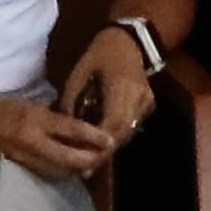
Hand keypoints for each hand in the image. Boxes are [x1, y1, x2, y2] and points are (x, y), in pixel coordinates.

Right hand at [0, 77, 121, 181]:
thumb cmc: (3, 107)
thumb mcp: (32, 104)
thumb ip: (54, 117)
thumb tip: (80, 128)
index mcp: (37, 119)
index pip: (72, 130)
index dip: (94, 137)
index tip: (111, 141)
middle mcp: (33, 141)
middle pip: (69, 158)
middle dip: (91, 160)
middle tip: (105, 156)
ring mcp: (26, 157)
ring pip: (60, 171)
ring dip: (79, 169)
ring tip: (93, 163)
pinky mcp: (22, 166)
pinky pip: (48, 173)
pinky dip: (64, 172)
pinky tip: (72, 169)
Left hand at [58, 23, 157, 151]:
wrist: (128, 41)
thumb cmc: (99, 54)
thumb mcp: (78, 73)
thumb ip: (70, 101)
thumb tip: (62, 128)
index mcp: (121, 87)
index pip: (113, 123)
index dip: (100, 144)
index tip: (85, 160)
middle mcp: (139, 98)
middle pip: (122, 133)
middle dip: (104, 151)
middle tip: (85, 169)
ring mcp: (146, 102)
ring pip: (128, 133)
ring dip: (110, 146)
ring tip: (91, 159)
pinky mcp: (148, 105)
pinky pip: (132, 127)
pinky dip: (117, 135)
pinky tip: (102, 141)